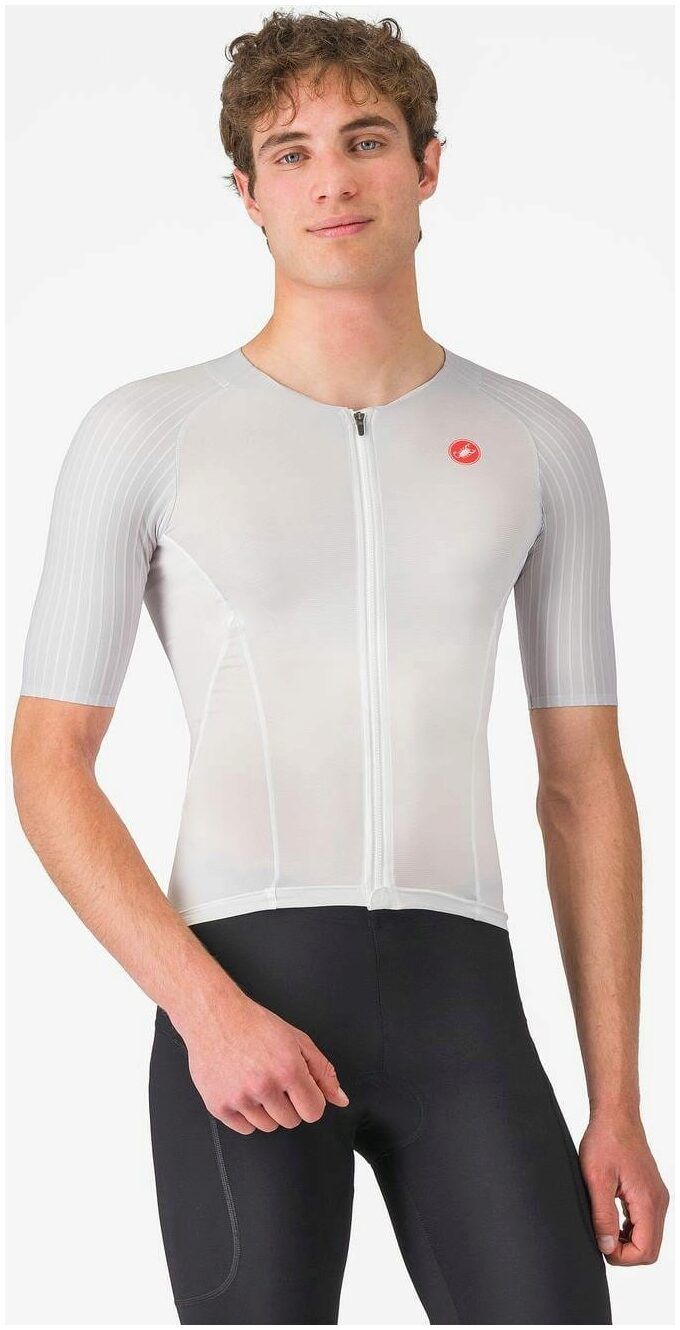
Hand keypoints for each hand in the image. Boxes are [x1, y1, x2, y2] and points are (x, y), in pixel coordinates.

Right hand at [180, 991, 350, 1134]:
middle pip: (292, 1121)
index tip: (301, 1088)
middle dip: (289, 1104)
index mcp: (288, 1069)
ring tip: (256, 1082)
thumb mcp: (297, 1041)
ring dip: (267, 1110)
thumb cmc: (256, 1025)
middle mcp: (264, 1086)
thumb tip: (340, 1099)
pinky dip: (246, 1115)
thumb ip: (323, 1072)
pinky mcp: (218, 1106)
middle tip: (275, 1079)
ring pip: (268, 1127)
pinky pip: (245, 1129)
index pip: (314, 1111)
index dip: (311, 1099)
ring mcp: (239, 1098)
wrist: (214, 1016)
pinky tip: (242, 1089)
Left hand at [579, 1108, 669, 1263]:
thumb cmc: (605, 1140)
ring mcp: (657, 1196)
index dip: (621, 1256)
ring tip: (604, 1226)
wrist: (616, 1116)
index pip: (645, 1250)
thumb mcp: (596, 1180)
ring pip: (649, 1237)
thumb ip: (602, 1216)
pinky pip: (646, 1223)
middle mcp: (658, 1201)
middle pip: (650, 1249)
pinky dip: (631, 1228)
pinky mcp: (651, 1192)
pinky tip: (612, 1217)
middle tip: (601, 1237)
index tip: (600, 1243)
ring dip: (628, 1240)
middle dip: (625, 1252)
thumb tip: (607, 1247)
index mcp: (647, 1200)